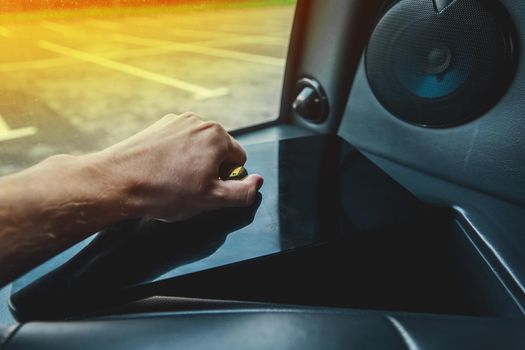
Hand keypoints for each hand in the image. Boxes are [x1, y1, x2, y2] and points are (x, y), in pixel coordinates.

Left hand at [96, 112, 262, 221]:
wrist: (117, 181)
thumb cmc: (163, 191)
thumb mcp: (211, 200)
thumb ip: (242, 192)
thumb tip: (257, 182)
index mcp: (217, 136)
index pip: (239, 160)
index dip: (228, 179)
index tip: (208, 190)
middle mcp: (199, 122)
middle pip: (219, 150)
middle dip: (210, 169)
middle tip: (190, 188)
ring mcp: (176, 122)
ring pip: (198, 147)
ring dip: (193, 162)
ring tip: (173, 181)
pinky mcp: (159, 126)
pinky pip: (178, 143)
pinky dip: (175, 156)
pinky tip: (161, 172)